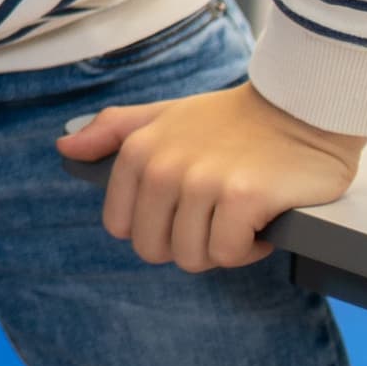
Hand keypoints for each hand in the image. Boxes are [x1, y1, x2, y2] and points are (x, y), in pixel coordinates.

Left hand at [58, 84, 365, 271]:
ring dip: (223, 249)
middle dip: (187, 245)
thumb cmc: (233, 119)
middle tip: (217, 219)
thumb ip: (112, 131)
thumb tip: (65, 148)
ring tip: (242, 217)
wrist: (301, 107)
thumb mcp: (164, 114)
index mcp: (138, 152)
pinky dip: (249, 249)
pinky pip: (228, 254)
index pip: (121, 227)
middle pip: (154, 250)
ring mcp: (202, 182)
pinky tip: (262, 222)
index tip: (185, 211)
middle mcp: (163, 167)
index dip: (156, 229)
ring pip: (193, 258)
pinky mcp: (242, 197)